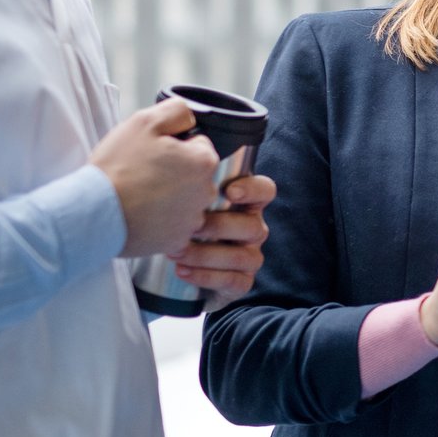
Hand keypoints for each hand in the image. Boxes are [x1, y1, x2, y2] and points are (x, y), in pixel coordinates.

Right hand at [89, 98, 220, 257]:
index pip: (199, 146)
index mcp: (204, 162)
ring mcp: (192, 220)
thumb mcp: (144, 121)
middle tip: (145, 173)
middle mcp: (206, 193)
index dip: (176, 146)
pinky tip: (141, 214)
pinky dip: (161, 220)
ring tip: (141, 194)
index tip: (155, 153)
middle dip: (176, 172)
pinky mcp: (177, 241)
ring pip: (186, 201)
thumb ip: (176, 111)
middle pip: (195, 175)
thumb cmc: (118, 167)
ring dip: (170, 197)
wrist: (94, 213)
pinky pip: (174, 225)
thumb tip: (189, 118)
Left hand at [168, 174, 275, 309]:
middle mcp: (253, 228)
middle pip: (253, 226)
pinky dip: (207, 276)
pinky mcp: (241, 281)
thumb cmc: (181, 222)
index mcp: (246, 203)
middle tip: (188, 226)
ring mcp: (249, 256)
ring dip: (207, 254)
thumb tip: (178, 155)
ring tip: (176, 251)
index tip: (229, 192)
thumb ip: (188, 180)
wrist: (172, 270)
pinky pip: (235, 281)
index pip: (265, 190)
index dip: (253, 189)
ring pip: (243, 256)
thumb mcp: (185, 199)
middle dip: (219, 227)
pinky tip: (182, 271)